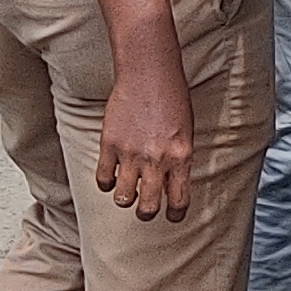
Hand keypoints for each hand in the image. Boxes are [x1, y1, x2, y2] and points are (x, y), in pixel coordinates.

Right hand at [95, 56, 196, 220]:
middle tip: (145, 210)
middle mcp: (156, 160)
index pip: (180, 199)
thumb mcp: (186, 132)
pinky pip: (103, 178)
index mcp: (181, 157)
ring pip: (123, 198)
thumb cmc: (172, 98)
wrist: (149, 74)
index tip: (173, 216)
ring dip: (125, 199)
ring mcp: (131, 154)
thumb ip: (179, 159)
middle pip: (148, 207)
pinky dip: (106, 183)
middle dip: (147, 213)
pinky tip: (111, 178)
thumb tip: (171, 183)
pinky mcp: (109, 145)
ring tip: (127, 193)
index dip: (176, 214)